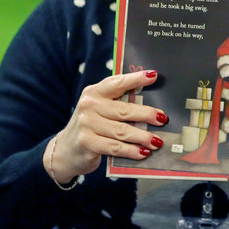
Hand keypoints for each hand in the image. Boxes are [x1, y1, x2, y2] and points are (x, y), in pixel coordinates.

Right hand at [43, 70, 168, 184]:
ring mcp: (87, 125)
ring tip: (157, 141)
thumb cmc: (90, 126)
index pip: (117, 82)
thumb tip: (149, 102)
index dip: (136, 79)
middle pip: (124, 110)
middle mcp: (89, 106)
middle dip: (146, 114)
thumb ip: (116, 103)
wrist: (65, 151)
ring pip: (122, 131)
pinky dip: (132, 151)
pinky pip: (116, 147)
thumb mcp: (98, 109)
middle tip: (163, 119)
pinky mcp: (88, 143)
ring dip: (143, 137)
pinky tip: (143, 153)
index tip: (153, 75)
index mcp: (94, 92)